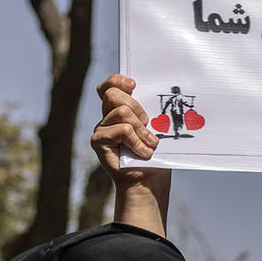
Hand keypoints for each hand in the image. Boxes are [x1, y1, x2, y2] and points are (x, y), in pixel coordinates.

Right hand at [90, 75, 168, 193]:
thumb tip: (163, 92)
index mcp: (120, 109)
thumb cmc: (156, 153)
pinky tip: (143, 152)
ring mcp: (101, 128)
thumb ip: (151, 110)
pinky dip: (137, 141)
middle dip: (137, 107)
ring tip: (150, 144)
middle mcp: (107, 116)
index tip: (133, 83)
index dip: (117, 80)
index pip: (110, 86)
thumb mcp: (157, 127)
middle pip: (113, 95)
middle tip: (148, 124)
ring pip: (122, 112)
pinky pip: (122, 130)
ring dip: (141, 129)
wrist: (149, 179)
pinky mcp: (98, 141)